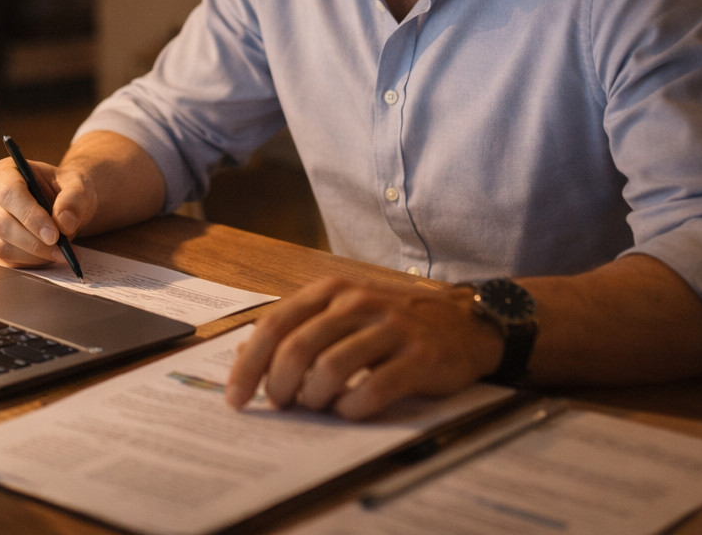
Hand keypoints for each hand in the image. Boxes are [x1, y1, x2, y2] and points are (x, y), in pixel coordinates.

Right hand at [0, 155, 93, 267]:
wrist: (62, 205)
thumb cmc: (65, 190)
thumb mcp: (78, 186)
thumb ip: (74, 199)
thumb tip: (64, 222)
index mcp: (7, 171)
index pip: (8, 192)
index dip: (30, 215)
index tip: (54, 234)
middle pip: (1, 222)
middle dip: (34, 242)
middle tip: (62, 251)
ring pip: (1, 245)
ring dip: (34, 255)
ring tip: (61, 254)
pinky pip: (4, 260)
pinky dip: (29, 263)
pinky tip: (48, 256)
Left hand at [225, 277, 503, 420]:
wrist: (465, 322)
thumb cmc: (393, 321)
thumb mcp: (342, 312)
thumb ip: (296, 329)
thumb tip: (240, 358)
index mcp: (331, 290)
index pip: (274, 325)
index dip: (249, 364)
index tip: (235, 397)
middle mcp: (357, 302)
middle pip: (297, 348)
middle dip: (278, 385)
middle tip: (280, 405)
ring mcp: (389, 328)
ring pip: (330, 368)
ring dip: (314, 398)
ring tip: (317, 406)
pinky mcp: (418, 357)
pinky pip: (373, 389)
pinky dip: (352, 408)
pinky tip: (350, 410)